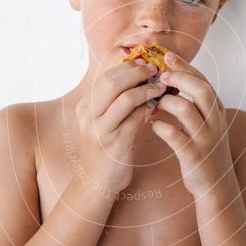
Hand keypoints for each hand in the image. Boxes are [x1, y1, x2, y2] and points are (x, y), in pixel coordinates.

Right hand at [75, 59, 166, 195]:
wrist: (96, 182)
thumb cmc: (105, 148)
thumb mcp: (103, 121)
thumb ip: (115, 100)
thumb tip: (139, 75)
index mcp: (85, 105)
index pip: (105, 75)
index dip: (127, 66)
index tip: (146, 62)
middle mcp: (88, 115)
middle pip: (112, 82)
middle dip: (137, 73)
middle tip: (155, 71)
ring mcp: (100, 129)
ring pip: (125, 98)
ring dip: (146, 89)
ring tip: (160, 87)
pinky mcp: (114, 143)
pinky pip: (135, 119)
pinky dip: (149, 109)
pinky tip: (157, 107)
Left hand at [148, 51, 233, 197]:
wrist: (216, 186)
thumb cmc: (204, 149)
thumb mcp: (205, 123)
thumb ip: (193, 102)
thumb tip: (170, 77)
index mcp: (217, 110)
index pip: (203, 80)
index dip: (185, 66)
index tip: (167, 56)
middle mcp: (215, 122)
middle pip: (201, 90)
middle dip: (180, 78)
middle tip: (160, 76)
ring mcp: (206, 139)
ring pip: (188, 111)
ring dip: (167, 102)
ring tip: (154, 103)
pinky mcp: (194, 156)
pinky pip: (176, 137)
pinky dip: (162, 128)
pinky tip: (153, 125)